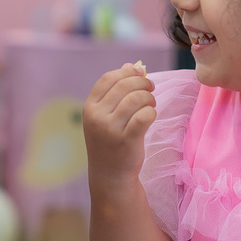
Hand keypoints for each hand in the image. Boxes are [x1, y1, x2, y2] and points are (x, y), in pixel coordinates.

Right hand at [82, 63, 155, 181]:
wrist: (110, 175)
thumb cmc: (110, 141)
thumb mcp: (105, 116)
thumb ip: (115, 92)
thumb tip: (131, 66)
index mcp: (89, 107)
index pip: (109, 78)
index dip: (127, 72)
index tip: (140, 75)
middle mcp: (97, 117)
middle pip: (125, 86)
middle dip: (143, 83)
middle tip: (150, 89)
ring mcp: (110, 129)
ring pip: (136, 99)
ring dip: (149, 98)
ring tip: (151, 105)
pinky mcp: (127, 140)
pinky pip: (145, 116)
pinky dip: (152, 112)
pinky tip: (151, 116)